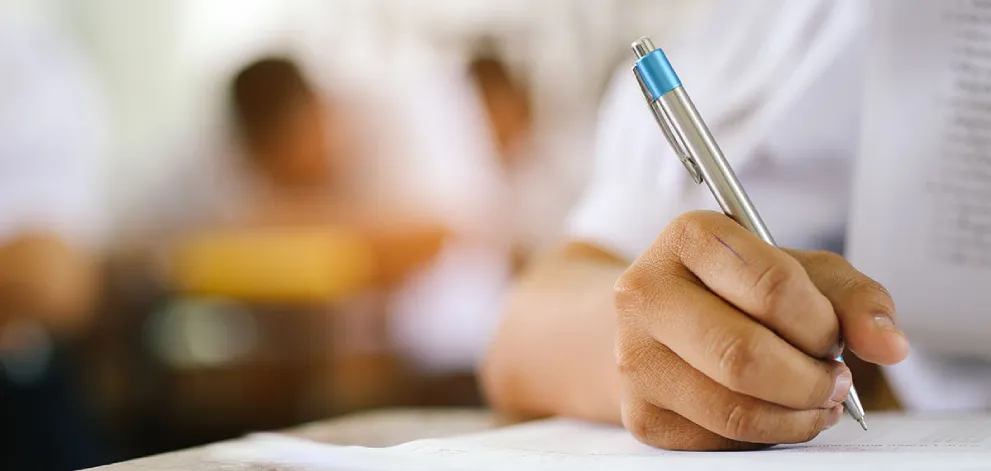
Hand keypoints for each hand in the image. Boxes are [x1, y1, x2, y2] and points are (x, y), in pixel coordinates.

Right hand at [614, 211, 908, 449]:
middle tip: (835, 383)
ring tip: (815, 401)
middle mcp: (644, 293)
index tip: (832, 337)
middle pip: (743, 356)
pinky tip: (774, 413)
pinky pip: (719, 441)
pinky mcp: (640, 413)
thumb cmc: (738, 290)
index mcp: (687, 238)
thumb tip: (889, 345)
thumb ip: (852, 298)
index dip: (820, 324)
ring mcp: (635, 357)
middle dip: (810, 381)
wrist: (662, 321)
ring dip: (796, 416)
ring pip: (733, 409)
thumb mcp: (799, 272)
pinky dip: (764, 435)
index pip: (772, 287)